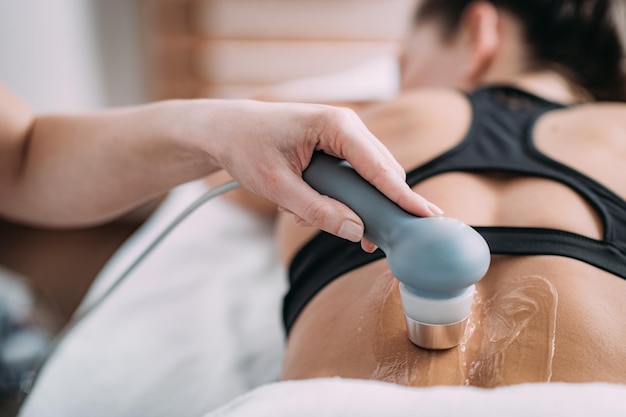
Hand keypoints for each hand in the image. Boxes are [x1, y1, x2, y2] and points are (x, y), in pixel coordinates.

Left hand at [199, 100, 442, 250]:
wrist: (227, 130)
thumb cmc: (248, 147)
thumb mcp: (278, 186)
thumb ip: (318, 210)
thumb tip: (356, 232)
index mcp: (336, 126)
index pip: (379, 167)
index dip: (403, 196)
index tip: (428, 217)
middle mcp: (347, 127)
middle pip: (382, 174)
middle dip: (374, 208)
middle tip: (370, 242)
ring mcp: (342, 137)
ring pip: (367, 179)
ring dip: (348, 205)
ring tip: (302, 213)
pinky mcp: (335, 148)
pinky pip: (351, 178)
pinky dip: (336, 198)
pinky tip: (302, 206)